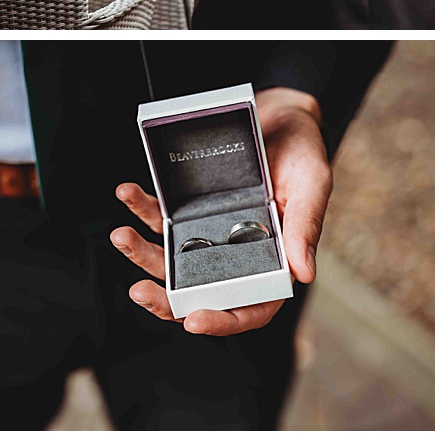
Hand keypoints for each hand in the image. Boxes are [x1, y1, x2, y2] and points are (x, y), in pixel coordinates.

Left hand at [109, 86, 331, 335]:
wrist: (282, 115)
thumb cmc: (304, 151)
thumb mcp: (312, 185)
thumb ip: (305, 227)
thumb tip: (304, 274)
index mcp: (274, 258)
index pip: (251, 305)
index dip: (223, 320)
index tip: (194, 320)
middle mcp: (238, 254)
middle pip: (199, 291)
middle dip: (164, 298)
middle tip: (139, 290)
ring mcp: (211, 233)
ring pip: (171, 259)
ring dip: (141, 253)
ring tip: (122, 235)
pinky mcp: (192, 208)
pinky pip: (161, 216)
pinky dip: (140, 208)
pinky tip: (128, 194)